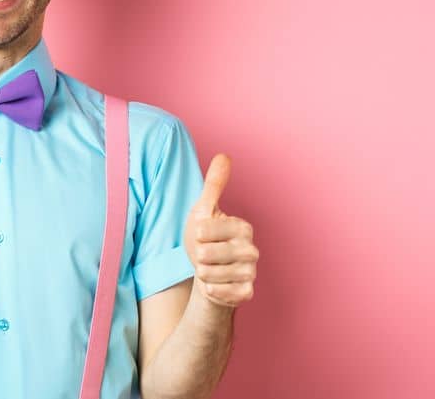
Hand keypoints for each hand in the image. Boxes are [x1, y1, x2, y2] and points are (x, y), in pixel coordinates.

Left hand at [183, 154, 258, 307]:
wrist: (207, 273)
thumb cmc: (204, 239)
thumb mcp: (203, 209)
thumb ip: (214, 184)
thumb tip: (224, 155)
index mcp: (243, 227)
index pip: (204, 230)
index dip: (196, 234)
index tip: (204, 235)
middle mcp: (252, 249)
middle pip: (205, 254)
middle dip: (197, 255)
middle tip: (205, 255)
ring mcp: (252, 273)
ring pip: (209, 274)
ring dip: (202, 273)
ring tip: (209, 268)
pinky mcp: (246, 293)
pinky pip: (219, 292)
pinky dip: (209, 289)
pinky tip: (215, 284)